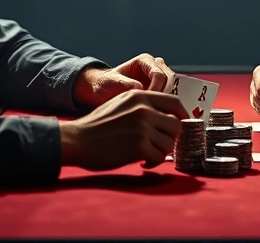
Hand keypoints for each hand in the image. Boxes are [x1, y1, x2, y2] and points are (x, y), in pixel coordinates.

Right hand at [59, 90, 188, 170]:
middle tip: (159, 145)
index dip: (182, 115)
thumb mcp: (120, 104)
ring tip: (147, 154)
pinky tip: (142, 163)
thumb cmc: (97, 125)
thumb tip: (166, 117)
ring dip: (161, 152)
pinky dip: (153, 163)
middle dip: (170, 138)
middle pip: (176, 124)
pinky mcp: (139, 146)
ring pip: (169, 143)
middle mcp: (144, 109)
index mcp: (139, 96)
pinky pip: (159, 157)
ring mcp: (142, 127)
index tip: (181, 125)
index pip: (174, 102)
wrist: (77, 140)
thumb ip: (142, 106)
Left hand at [74, 55, 174, 108]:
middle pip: (170, 81)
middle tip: (154, 110)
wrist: (103, 92)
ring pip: (173, 90)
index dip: (156, 89)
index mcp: (145, 61)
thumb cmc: (106, 85)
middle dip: (164, 96)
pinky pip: (168, 98)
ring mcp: (159, 80)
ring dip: (166, 102)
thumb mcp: (112, 83)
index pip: (159, 74)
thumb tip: (140, 88)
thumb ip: (126, 84)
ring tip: (155, 113)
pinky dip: (165, 107)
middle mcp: (155, 67)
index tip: (147, 102)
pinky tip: (157, 116)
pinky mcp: (160, 91)